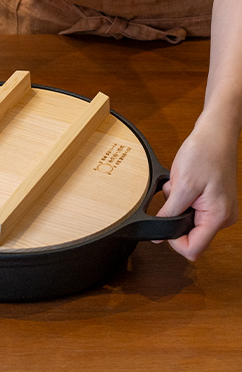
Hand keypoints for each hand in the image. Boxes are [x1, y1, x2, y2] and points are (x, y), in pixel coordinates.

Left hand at [156, 116, 238, 259]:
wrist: (215, 133)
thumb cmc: (204, 154)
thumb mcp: (181, 186)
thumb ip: (170, 214)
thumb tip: (159, 236)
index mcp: (218, 217)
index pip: (193, 248)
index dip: (174, 241)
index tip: (164, 224)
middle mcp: (222, 217)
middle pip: (190, 235)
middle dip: (174, 217)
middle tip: (176, 195)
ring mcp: (218, 209)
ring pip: (188, 220)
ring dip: (177, 205)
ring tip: (180, 184)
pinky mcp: (212, 201)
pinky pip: (190, 209)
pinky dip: (181, 198)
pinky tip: (184, 182)